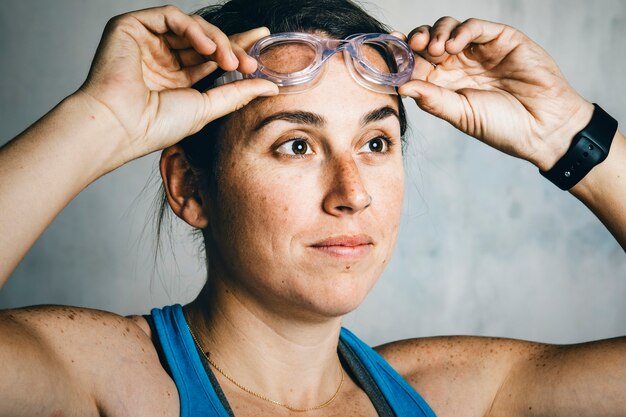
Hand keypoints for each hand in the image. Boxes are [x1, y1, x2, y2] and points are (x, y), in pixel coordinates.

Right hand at [77, 5, 277, 165]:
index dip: (237, 47)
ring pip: (191, 26)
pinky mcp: (131, 26)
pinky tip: (209, 48)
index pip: (212, 55)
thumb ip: (237, 94)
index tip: (262, 42)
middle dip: (232, 47)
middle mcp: (161, 57)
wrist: (120, 126)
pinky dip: (193, 29)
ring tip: (230, 62)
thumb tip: (271, 87)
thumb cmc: (156, 125)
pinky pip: (170, 16)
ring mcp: (146, 41)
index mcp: (176, 77)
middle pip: (205, 39)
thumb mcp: (207, 108)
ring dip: (217, 41)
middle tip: (251, 62)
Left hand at [398, 17, 594, 170]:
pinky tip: (453, 45)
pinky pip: (475, 27)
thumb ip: (433, 100)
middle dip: (415, 40)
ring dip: (436, 33)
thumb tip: (402, 86)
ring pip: (448, 29)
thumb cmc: (503, 127)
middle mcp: (459, 65)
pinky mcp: (502, 39)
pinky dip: (461, 31)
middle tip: (410, 46)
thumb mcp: (461, 115)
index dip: (401, 57)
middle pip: (428, 42)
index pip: (417, 64)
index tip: (386, 52)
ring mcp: (479, 51)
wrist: (543, 128)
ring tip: (435, 49)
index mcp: (445, 84)